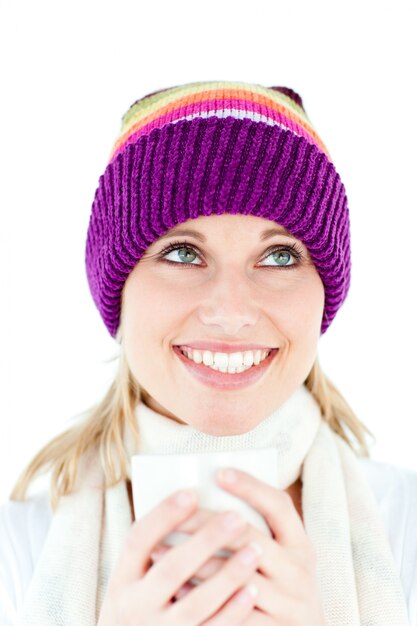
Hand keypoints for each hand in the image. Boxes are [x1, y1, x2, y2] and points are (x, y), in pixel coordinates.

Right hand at [98, 486, 261, 624]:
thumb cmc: (143, 607)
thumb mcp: (134, 582)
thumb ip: (155, 552)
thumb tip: (193, 502)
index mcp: (122, 580)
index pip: (138, 539)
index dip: (164, 515)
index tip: (191, 493)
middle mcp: (135, 607)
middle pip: (172, 569)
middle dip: (205, 541)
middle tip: (237, 517)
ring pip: (196, 602)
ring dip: (228, 575)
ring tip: (255, 550)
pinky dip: (232, 611)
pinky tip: (251, 590)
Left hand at [151, 468, 326, 625]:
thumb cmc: (280, 590)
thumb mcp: (282, 560)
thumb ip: (258, 534)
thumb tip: (206, 500)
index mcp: (301, 546)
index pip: (279, 506)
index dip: (252, 487)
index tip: (220, 473)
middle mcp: (299, 572)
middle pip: (249, 536)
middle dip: (206, 523)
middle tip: (174, 513)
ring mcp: (288, 604)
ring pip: (234, 575)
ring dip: (194, 560)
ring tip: (160, 549)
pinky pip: (232, 612)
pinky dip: (202, 597)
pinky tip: (177, 588)